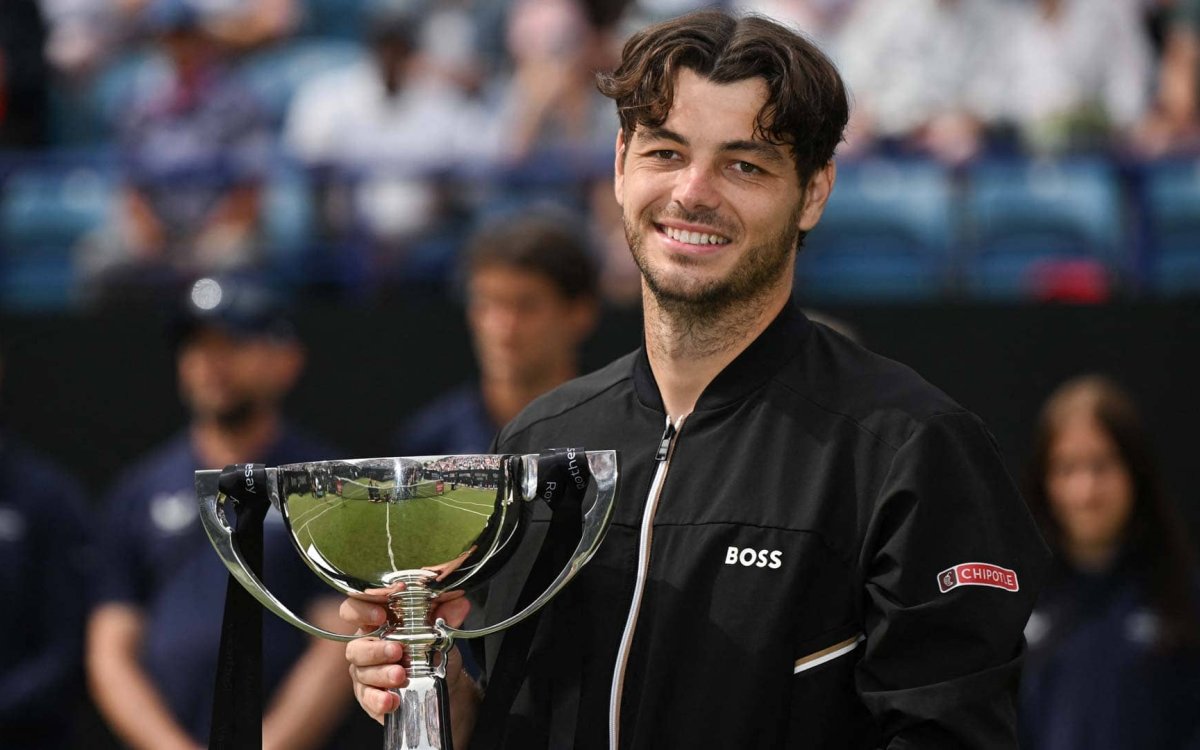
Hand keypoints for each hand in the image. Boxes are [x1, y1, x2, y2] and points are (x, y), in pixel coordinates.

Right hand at [341, 591, 471, 724]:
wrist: (446, 687)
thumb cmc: (434, 652)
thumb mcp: (441, 633)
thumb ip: (446, 617)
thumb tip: (460, 605)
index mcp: (378, 624)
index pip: (356, 610)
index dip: (362, 609)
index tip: (381, 614)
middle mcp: (367, 647)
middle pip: (356, 646)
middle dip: (375, 650)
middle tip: (397, 651)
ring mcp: (365, 673)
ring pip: (362, 673)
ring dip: (381, 674)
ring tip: (401, 676)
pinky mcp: (369, 696)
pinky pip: (367, 698)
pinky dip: (379, 699)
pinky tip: (391, 700)